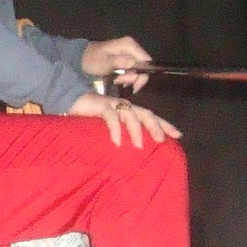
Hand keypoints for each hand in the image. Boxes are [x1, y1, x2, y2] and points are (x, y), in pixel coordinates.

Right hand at [64, 91, 180, 148]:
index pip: (150, 116)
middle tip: (161, 141)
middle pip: (145, 113)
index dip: (164, 124)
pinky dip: (115, 129)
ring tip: (139, 146)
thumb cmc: (88, 115)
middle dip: (156, 126)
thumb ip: (119, 132)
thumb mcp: (107, 125)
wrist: (68, 97)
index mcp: (127, 110)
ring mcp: (112, 104)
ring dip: (136, 130)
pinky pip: (110, 117)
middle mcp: (123, 105)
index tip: (178, 135)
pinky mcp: (100, 105)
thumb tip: (131, 149)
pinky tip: (117, 142)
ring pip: (130, 114)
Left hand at [81, 35, 152, 93]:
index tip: (133, 86)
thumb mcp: (105, 62)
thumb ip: (120, 62)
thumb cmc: (92, 60)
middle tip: (120, 83)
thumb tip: (134, 64)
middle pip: (143, 67)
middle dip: (132, 78)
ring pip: (137, 70)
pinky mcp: (125, 60)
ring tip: (115, 81)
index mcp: (129, 45)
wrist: (80, 59)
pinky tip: (116, 80)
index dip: (143, 75)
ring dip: (127, 79)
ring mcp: (128, 53)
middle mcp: (132, 48)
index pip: (147, 61)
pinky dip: (125, 78)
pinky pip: (131, 71)